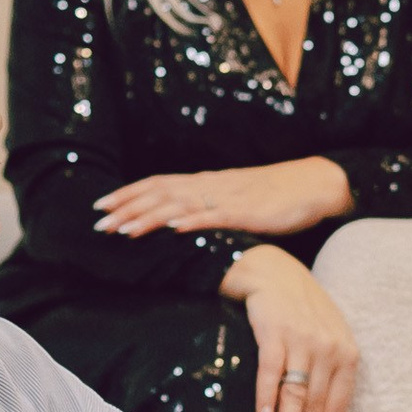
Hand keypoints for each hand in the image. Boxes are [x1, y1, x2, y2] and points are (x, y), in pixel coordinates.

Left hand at [96, 157, 351, 239]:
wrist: (314, 184)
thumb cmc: (276, 197)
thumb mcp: (236, 201)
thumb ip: (210, 210)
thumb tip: (184, 223)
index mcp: (206, 183)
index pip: (158, 184)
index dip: (127, 193)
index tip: (101, 205)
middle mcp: (210, 186)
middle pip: (159, 194)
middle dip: (126, 208)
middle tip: (98, 222)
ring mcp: (227, 198)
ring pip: (180, 205)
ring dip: (148, 216)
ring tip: (123, 229)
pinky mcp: (246, 212)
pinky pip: (214, 217)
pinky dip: (192, 221)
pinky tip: (173, 227)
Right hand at [220, 246, 360, 411]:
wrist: (271, 270)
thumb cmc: (299, 311)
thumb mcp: (325, 341)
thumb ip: (327, 377)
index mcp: (347, 356)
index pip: (337, 409)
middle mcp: (330, 349)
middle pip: (317, 408)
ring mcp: (303, 339)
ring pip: (297, 395)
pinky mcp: (276, 329)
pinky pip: (272, 371)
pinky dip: (267, 397)